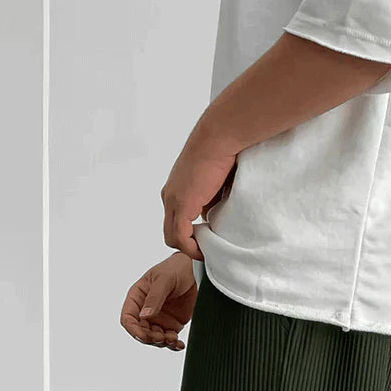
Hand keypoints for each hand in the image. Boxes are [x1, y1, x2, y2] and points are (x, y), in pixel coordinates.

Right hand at [120, 252, 197, 351]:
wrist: (197, 271)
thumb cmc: (176, 268)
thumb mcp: (164, 280)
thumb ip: (154, 298)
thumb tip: (144, 316)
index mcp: (137, 297)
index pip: (128, 318)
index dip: (133, 330)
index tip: (144, 336)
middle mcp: (145, 310)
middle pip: (141, 332)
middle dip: (150, 338)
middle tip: (162, 338)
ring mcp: (158, 318)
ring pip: (154, 339)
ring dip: (162, 343)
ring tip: (174, 339)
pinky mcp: (172, 324)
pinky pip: (169, 339)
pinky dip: (173, 345)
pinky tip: (179, 345)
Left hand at [160, 124, 237, 259]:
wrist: (219, 138)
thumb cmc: (221, 153)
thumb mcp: (214, 184)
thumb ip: (210, 202)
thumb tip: (212, 218)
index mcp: (175, 189)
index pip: (174, 221)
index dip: (188, 236)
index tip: (206, 242)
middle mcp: (169, 196)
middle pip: (169, 232)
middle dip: (186, 245)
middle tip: (206, 251)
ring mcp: (173, 201)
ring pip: (172, 237)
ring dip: (189, 249)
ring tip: (207, 253)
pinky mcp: (181, 205)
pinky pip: (180, 238)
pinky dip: (191, 248)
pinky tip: (205, 251)